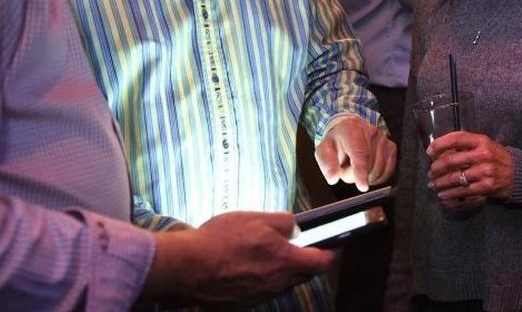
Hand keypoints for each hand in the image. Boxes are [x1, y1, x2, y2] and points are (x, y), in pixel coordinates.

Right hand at [143, 211, 334, 306]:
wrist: (186, 268)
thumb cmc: (219, 241)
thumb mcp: (256, 218)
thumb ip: (284, 222)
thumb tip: (295, 226)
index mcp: (286, 261)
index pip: (323, 263)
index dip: (333, 252)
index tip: (335, 244)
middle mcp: (277, 284)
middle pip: (304, 274)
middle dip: (305, 259)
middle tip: (297, 243)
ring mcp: (260, 296)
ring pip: (283, 282)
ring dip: (282, 268)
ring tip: (266, 251)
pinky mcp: (245, 302)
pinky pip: (263, 290)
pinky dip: (263, 277)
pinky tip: (247, 264)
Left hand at [315, 116, 396, 190]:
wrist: (348, 128)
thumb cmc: (336, 140)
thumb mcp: (324, 150)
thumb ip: (327, 164)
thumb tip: (333, 178)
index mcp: (351, 129)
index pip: (360, 153)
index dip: (361, 172)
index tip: (362, 186)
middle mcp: (370, 131)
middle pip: (369, 164)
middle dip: (356, 175)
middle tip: (346, 169)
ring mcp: (383, 139)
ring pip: (380, 169)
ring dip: (366, 176)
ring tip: (356, 167)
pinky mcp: (391, 147)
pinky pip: (388, 170)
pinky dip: (378, 176)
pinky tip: (368, 171)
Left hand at [426, 131, 512, 206]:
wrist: (519, 174)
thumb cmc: (497, 158)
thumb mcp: (485, 144)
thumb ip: (466, 145)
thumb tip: (440, 151)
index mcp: (481, 141)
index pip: (456, 138)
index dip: (439, 144)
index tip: (429, 152)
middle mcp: (483, 155)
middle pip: (451, 160)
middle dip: (436, 168)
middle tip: (430, 173)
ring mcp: (485, 172)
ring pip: (454, 179)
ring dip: (440, 184)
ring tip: (434, 186)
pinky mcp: (486, 188)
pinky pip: (462, 192)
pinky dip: (450, 196)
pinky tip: (443, 196)